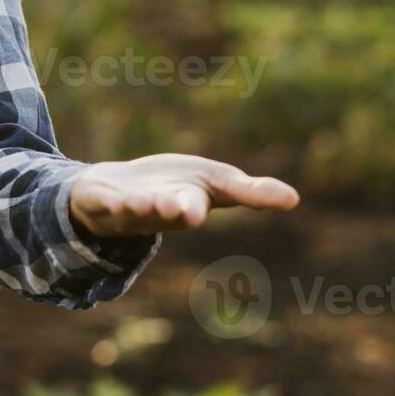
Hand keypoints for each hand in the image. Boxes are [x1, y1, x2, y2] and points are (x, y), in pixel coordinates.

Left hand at [69, 154, 298, 237]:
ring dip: (138, 206)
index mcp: (185, 206)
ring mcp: (126, 207)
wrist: (116, 189)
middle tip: (183, 210)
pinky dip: (108, 202)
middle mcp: (156, 211)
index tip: (199, 210)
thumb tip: (295, 199)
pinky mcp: (100, 199)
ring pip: (134, 208)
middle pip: (166, 210)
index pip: (193, 206)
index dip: (196, 207)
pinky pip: (102, 203)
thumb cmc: (172, 187)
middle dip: (173, 208)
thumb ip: (249, 192)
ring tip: (138, 202)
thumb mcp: (213, 184)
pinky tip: (112, 200)